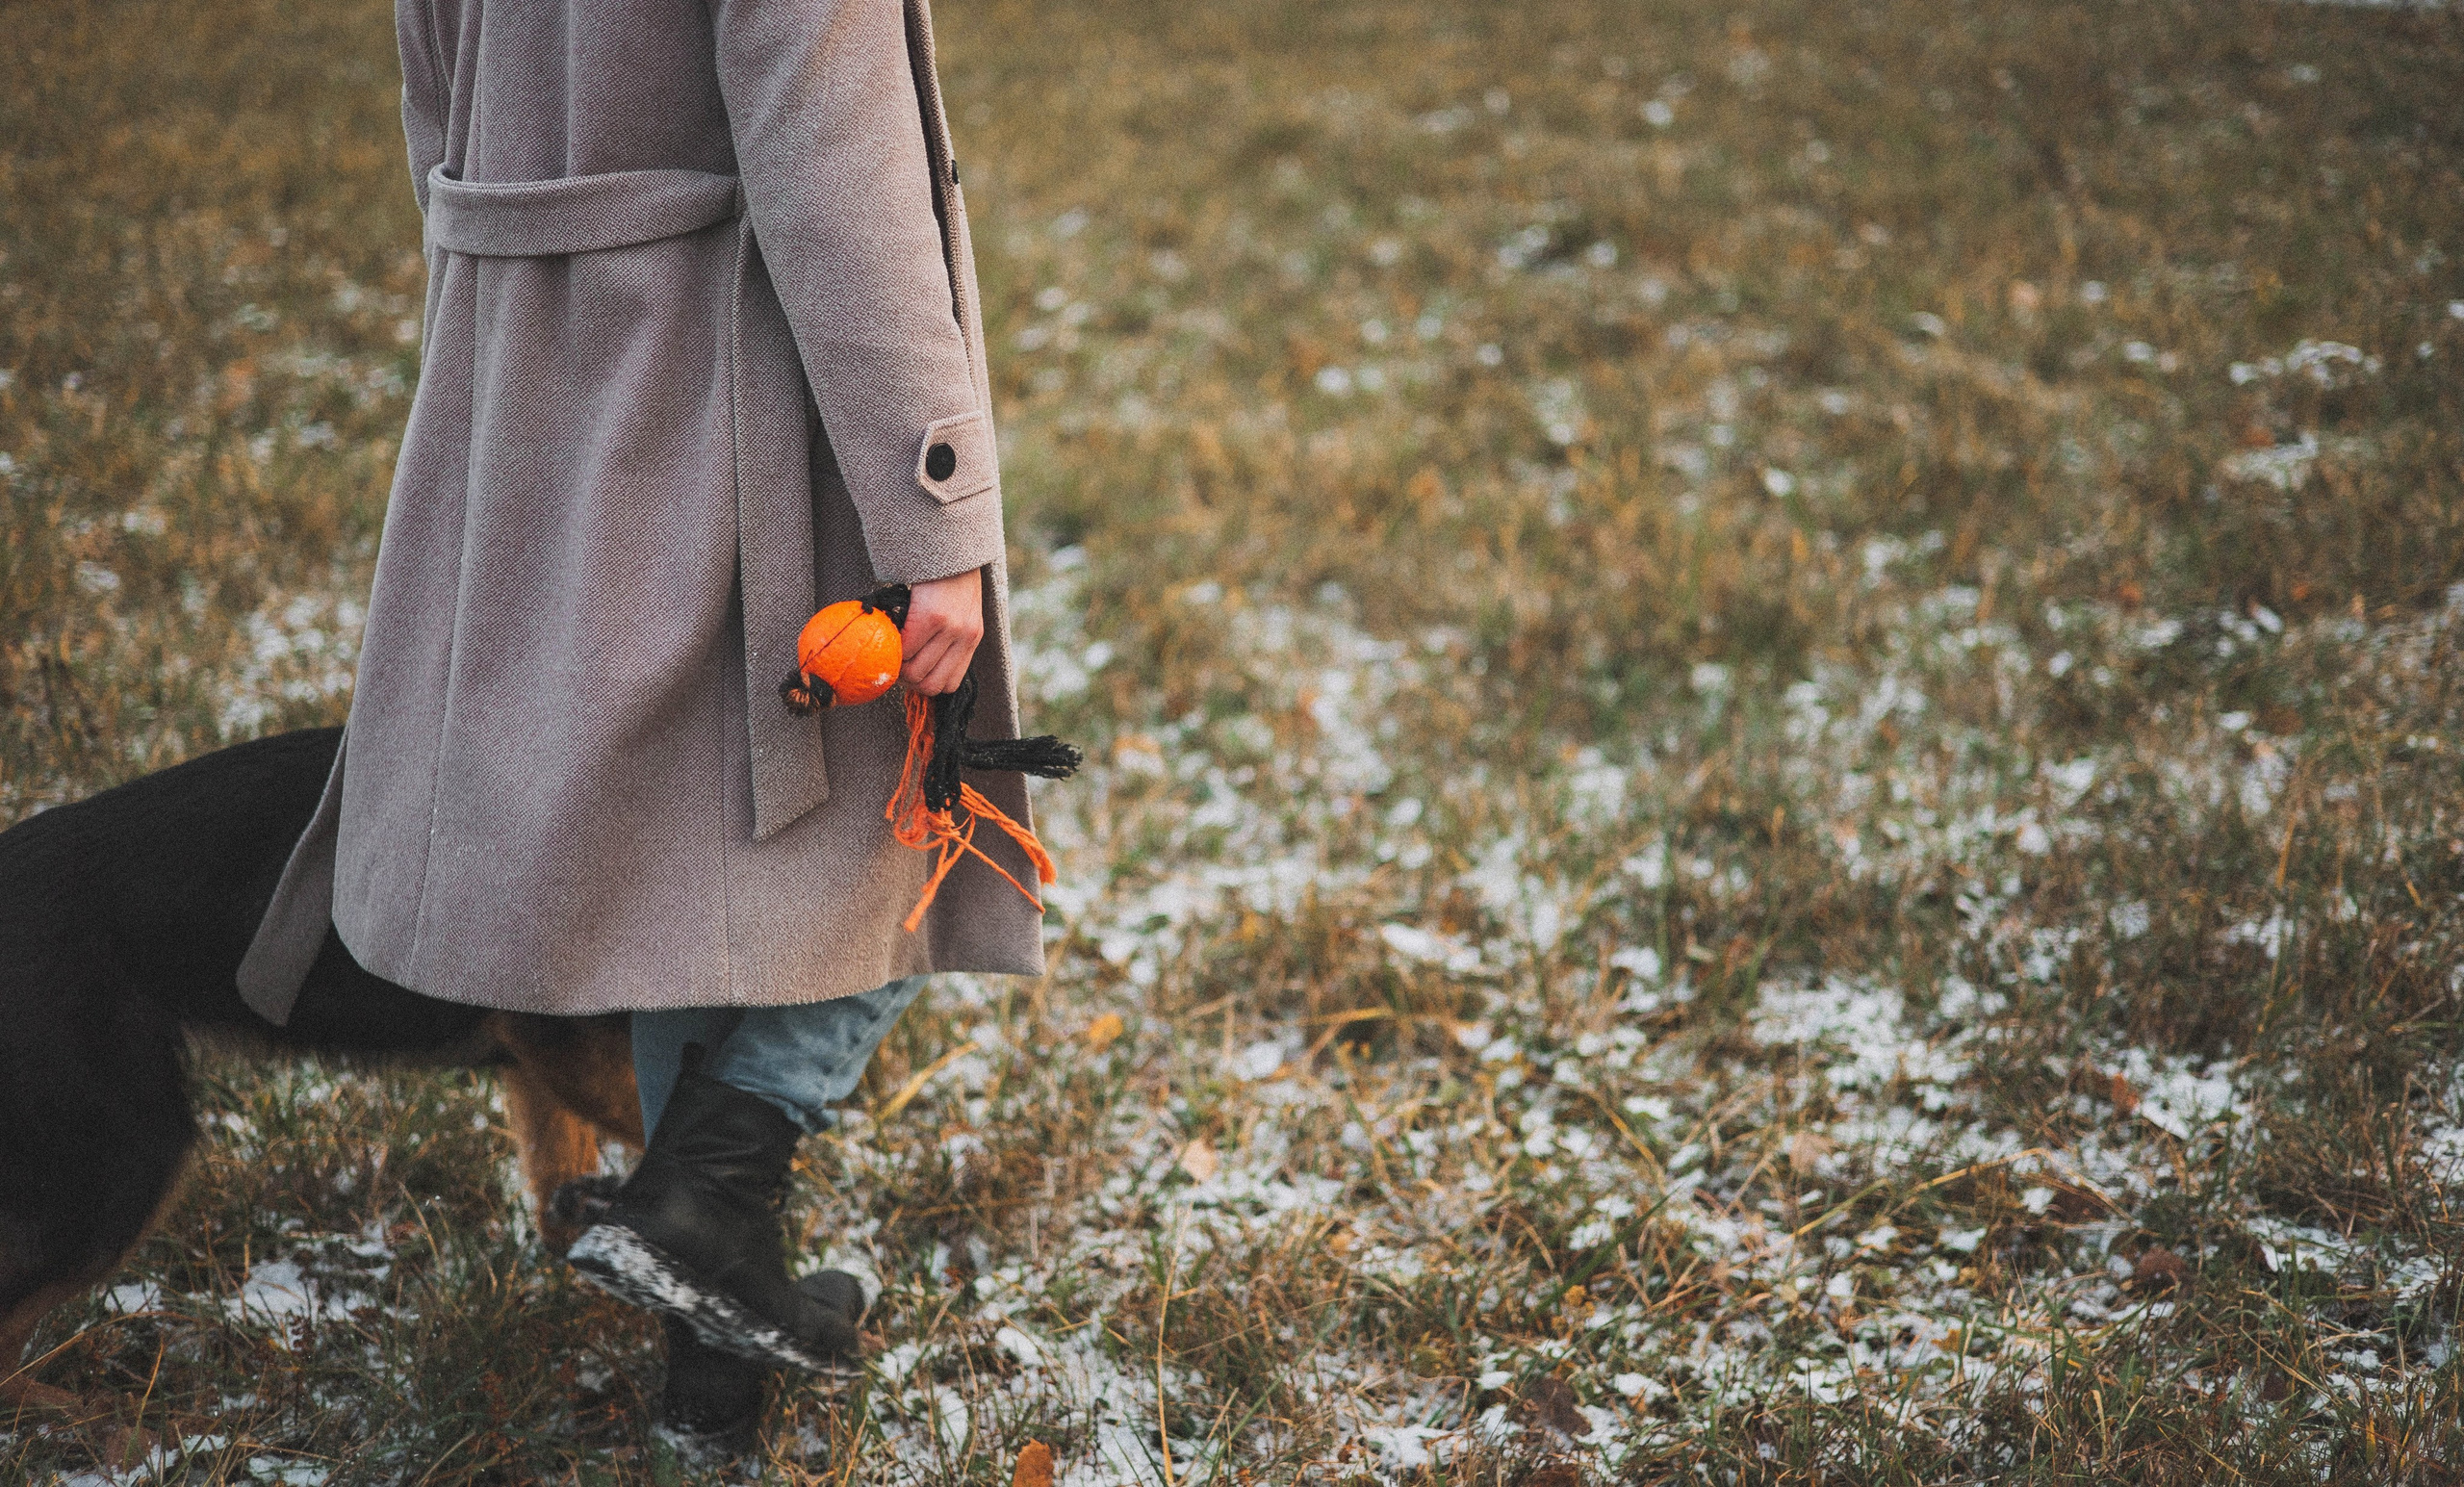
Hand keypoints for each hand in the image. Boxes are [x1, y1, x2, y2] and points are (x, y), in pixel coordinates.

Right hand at [899, 567, 983, 694]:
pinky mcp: (932, 617)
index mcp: (971, 639)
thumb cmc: (948, 576)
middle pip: (930, 686)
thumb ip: (945, 637)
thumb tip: (916, 662)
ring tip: (891, 649)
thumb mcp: (958, 610)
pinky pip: (907, 648)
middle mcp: (965, 638)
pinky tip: (891, 633)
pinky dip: (894, 647)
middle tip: (894, 662)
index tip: (909, 669)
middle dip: (907, 680)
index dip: (924, 683)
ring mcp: (951, 629)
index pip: (948, 685)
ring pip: (916, 673)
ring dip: (898, 666)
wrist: (950, 543)